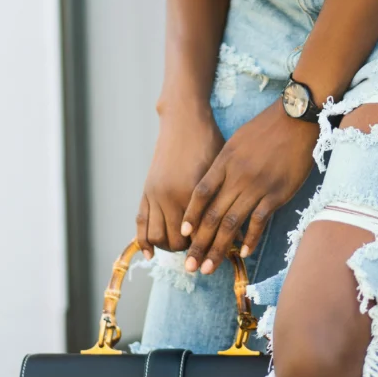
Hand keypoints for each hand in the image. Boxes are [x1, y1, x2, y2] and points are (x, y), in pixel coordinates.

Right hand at [137, 101, 224, 257]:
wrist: (184, 120)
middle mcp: (171, 197)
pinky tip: (150, 254)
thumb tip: (236, 233)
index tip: (218, 256)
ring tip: (181, 250)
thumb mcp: (221, 173)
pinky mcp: (146, 190)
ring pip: (157, 236)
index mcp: (193, 194)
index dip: (209, 248)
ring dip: (168, 248)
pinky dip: (144, 241)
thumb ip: (223, 203)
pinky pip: (141, 223)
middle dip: (190, 251)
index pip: (199, 235)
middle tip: (202, 253)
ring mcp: (155, 195)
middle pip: (177, 241)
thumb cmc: (209, 142)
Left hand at [180, 98, 317, 274]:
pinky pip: (259, 221)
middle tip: (189, 266)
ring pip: (232, 223)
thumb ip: (224, 165)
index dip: (190, 216)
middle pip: (213, 215)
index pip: (201, 193)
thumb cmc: (265, 128)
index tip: (183, 235)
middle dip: (199, 243)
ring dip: (218, 248)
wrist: (296, 118)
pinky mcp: (277, 194)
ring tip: (208, 268)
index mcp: (225, 161)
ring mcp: (257, 186)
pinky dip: (250, 239)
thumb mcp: (236, 141)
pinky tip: (242, 254)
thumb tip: (212, 189)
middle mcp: (237, 176)